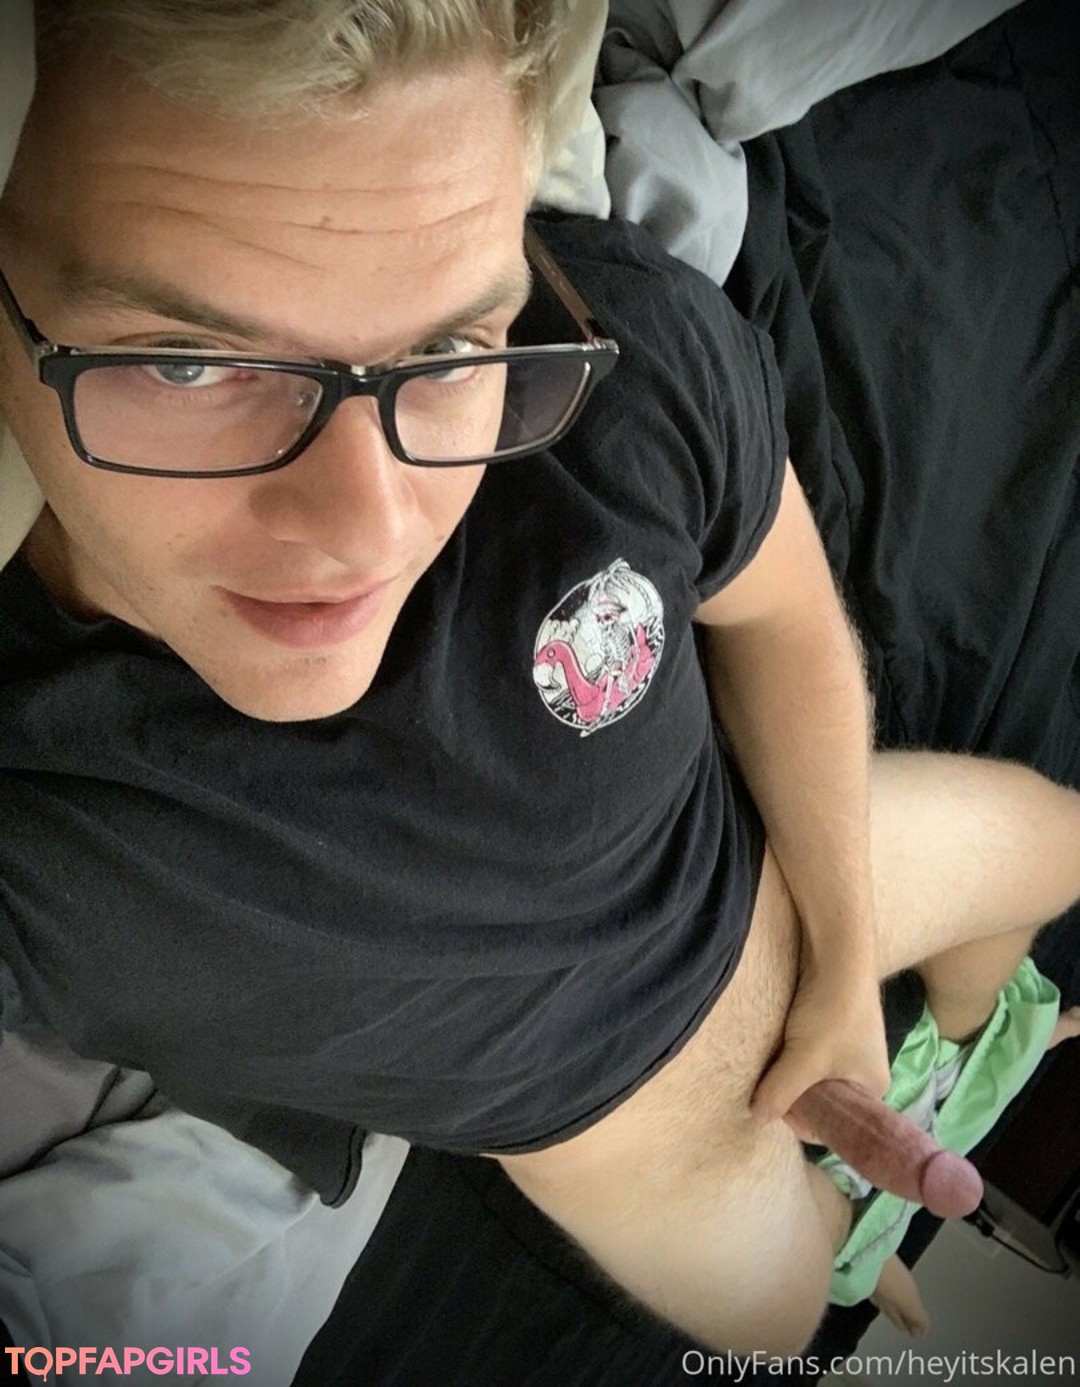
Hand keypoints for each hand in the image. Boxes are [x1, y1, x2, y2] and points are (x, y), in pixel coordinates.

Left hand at [750, 950, 890, 1141]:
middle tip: (772, 1078)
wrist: (837, 953)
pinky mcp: (838, 1025)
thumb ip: (779, 1094)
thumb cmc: (830, 1013)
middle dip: (795, 1092)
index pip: (833, 1123)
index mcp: (874, 1088)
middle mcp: (868, 1070)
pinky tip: (783, 1039)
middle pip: (823, 1098)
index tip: (774, 1099)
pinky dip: (795, 1049)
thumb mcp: (803, 1060)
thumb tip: (757, 1117)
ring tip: (776, 1057)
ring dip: (792, 1069)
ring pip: (814, 1073)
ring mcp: (853, 1046)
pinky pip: (813, 1051)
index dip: (800, 1118)